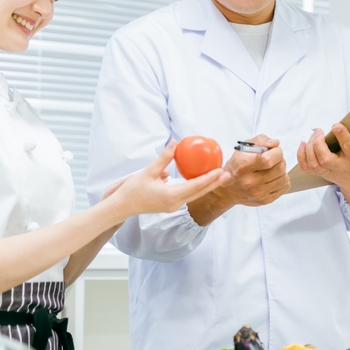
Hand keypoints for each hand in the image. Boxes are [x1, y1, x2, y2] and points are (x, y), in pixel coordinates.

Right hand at [105, 142, 229, 221]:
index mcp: (171, 196)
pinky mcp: (170, 205)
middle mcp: (175, 203)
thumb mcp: (148, 171)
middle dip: (214, 183)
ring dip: (207, 186)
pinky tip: (202, 180)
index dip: (209, 178)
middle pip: (199, 193)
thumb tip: (175, 143)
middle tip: (227, 173)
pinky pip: (187, 195)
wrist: (122, 206)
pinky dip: (196, 188)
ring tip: (219, 177)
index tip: (220, 171)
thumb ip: (164, 158)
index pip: (195, 186)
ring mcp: (173, 206)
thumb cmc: (133, 189)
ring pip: (195, 195)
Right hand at [218, 134, 290, 206]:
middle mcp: (250, 181)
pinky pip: (284, 187)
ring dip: (282, 171)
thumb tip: (275, 144)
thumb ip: (261, 140)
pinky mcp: (264, 201)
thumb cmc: (238, 165)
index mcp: (243, 166)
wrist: (228, 189)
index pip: (268, 159)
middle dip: (280, 160)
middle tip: (274, 159)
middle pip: (280, 168)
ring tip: (273, 169)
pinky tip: (273, 178)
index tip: (274, 150)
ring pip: (284, 178)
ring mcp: (258, 193)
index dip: (276, 152)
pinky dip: (282, 180)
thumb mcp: (244, 148)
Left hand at [297, 119, 349, 207]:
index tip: (335, 125)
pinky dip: (301, 156)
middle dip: (318, 143)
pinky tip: (304, 144)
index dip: (341, 135)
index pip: (348, 147)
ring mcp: (329, 173)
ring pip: (314, 164)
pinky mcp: (321, 174)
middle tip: (318, 130)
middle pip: (325, 159)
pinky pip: (307, 168)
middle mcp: (341, 167)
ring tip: (314, 135)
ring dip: (309, 148)